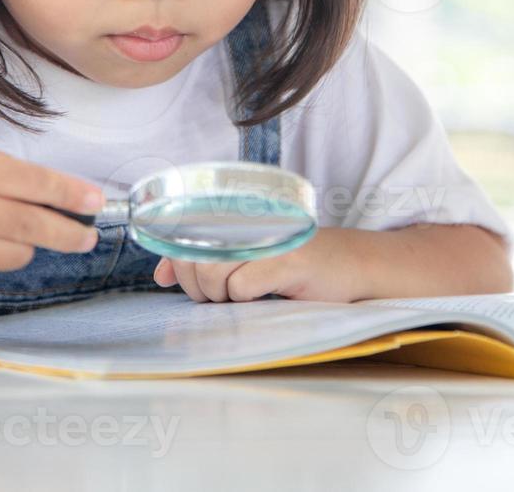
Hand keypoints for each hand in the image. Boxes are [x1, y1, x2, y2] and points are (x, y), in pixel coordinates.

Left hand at [151, 228, 368, 303]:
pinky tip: (261, 296)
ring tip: (236, 298)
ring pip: (215, 271)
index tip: (177, 282)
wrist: (352, 265)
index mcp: (236, 214)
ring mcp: (270, 238)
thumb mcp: (246, 260)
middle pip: (196, 256)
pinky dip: (245, 298)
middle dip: (196, 287)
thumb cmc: (295, 265)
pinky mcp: (289, 261)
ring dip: (219, 295)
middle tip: (214, 298)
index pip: (185, 230)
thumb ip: (202, 262)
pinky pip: (243, 286)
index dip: (176, 260)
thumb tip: (161, 275)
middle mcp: (251, 219)